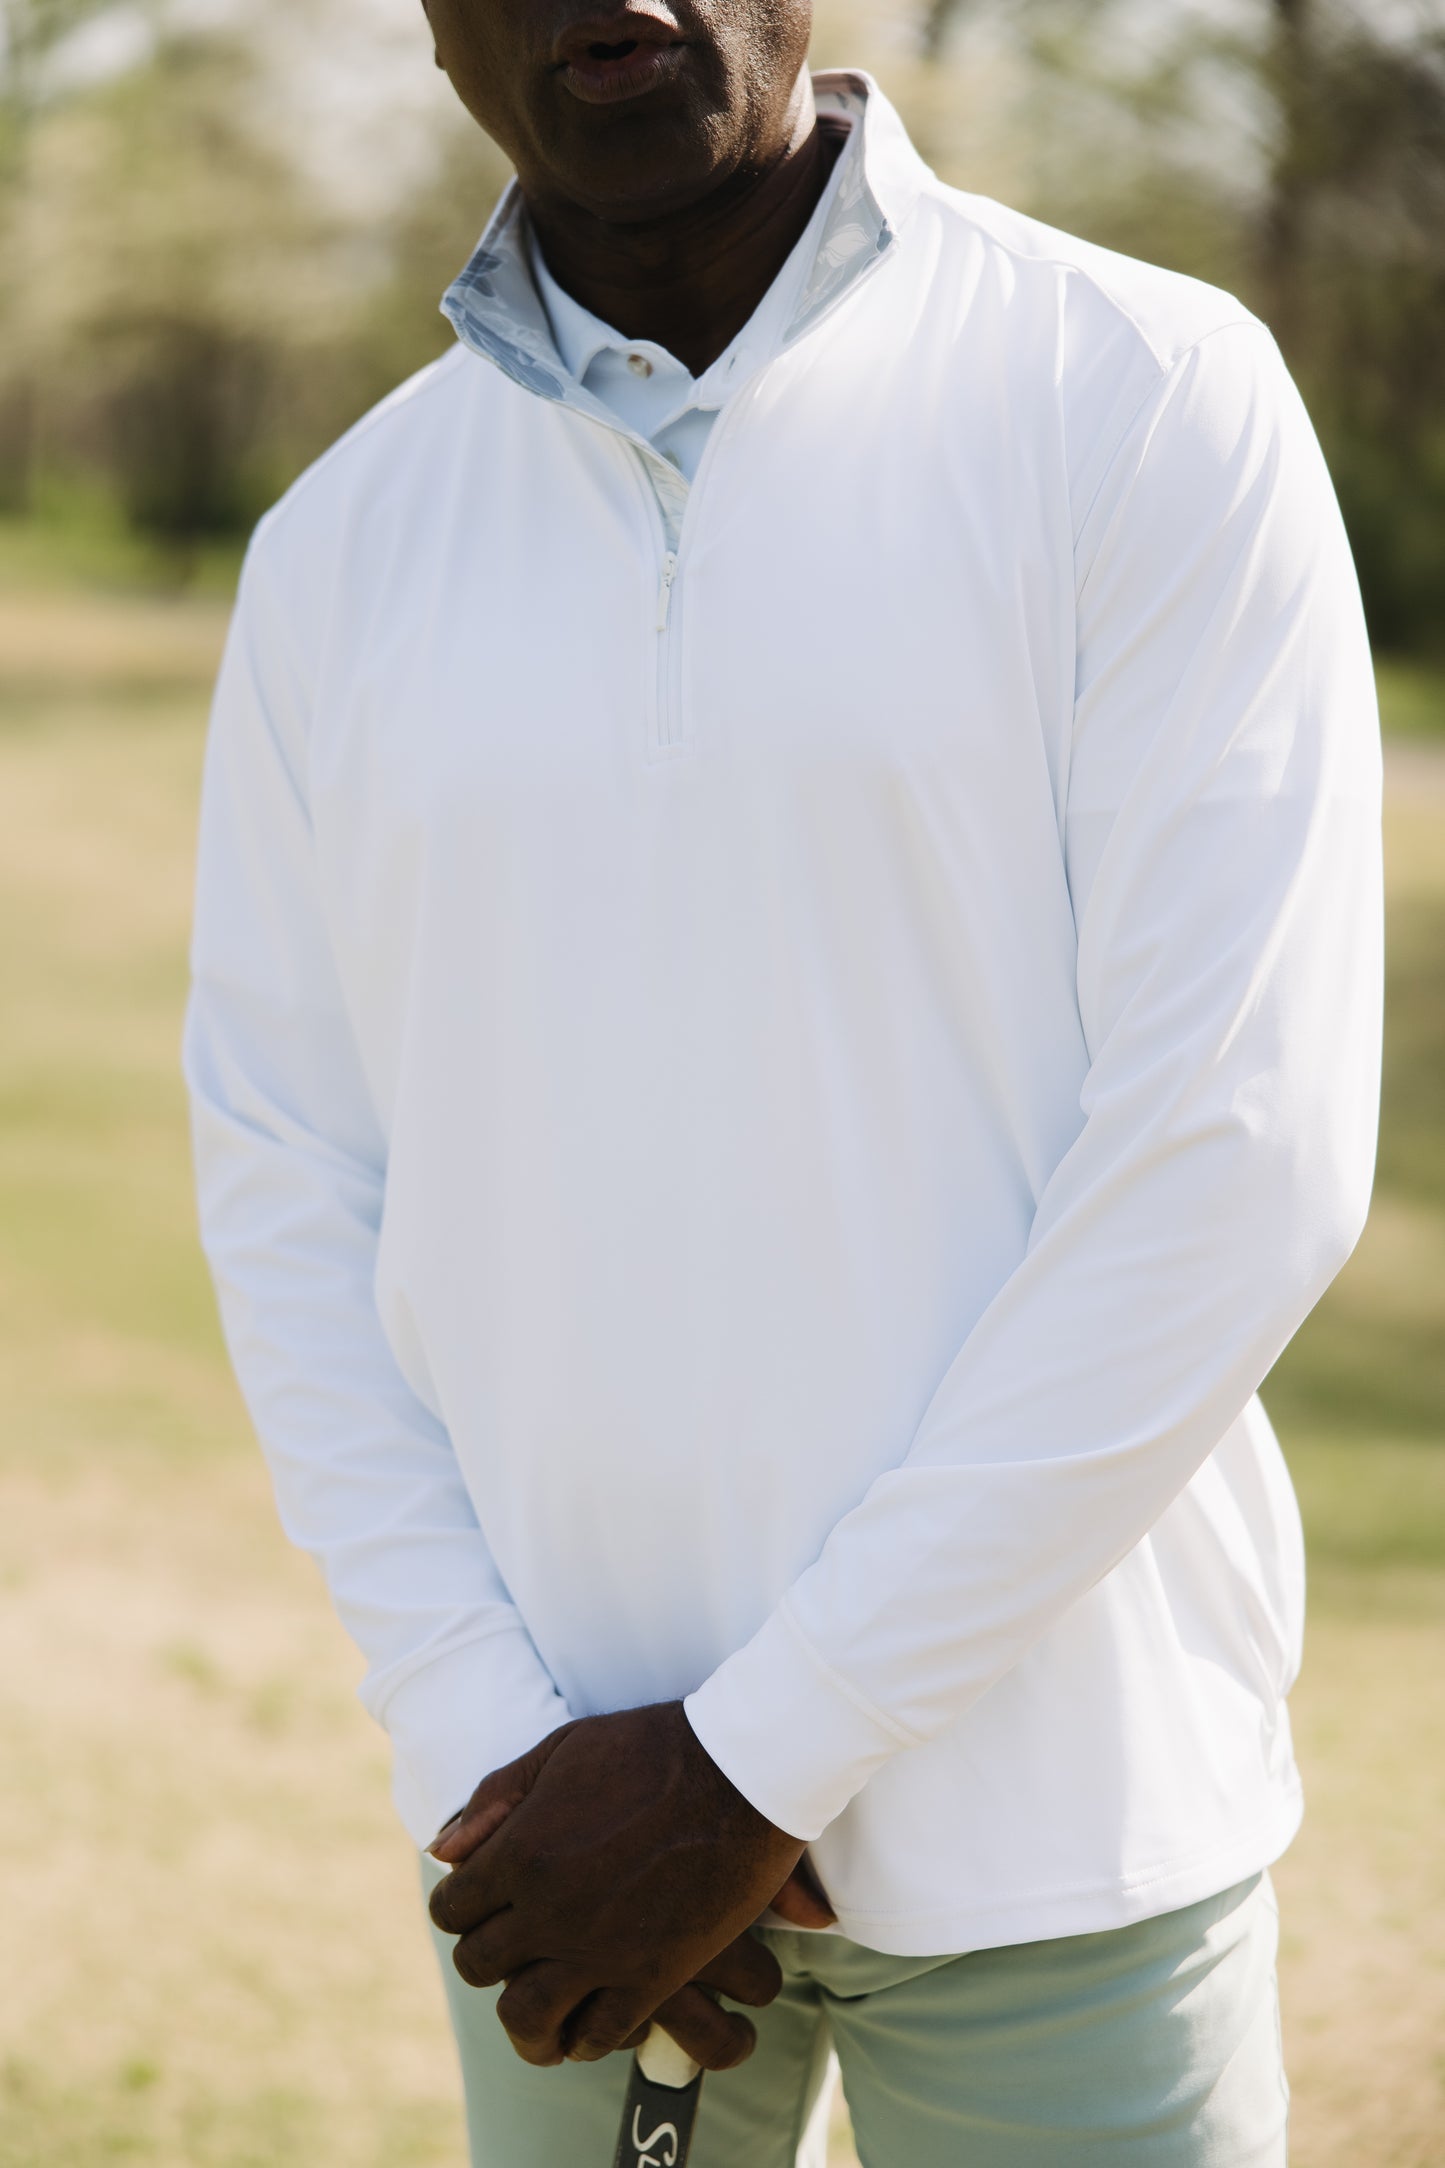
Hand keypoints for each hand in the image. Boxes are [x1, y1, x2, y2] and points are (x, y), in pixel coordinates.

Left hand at [426, 1703, 823, 2069]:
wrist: (741, 1769)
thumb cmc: (651, 1746)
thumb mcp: (561, 1749)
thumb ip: (497, 1798)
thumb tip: (443, 1849)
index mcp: (521, 1851)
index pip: (453, 1908)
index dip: (459, 1909)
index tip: (478, 1909)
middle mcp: (547, 1909)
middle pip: (480, 1964)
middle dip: (488, 1959)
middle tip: (510, 1953)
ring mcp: (598, 1949)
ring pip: (527, 2016)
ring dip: (526, 2022)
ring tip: (538, 2020)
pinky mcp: (651, 1976)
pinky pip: (598, 2033)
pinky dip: (586, 2038)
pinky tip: (590, 2026)